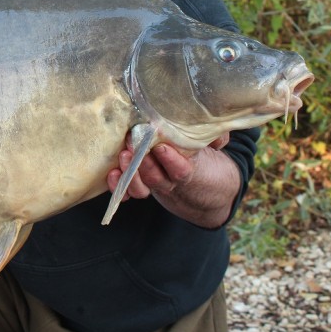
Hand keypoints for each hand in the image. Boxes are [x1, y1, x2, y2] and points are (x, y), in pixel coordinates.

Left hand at [105, 133, 238, 228]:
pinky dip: (118, 185)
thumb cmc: (204, 156)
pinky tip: (112, 173)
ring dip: (130, 174)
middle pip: (156, 178)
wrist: (201, 182)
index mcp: (190, 171)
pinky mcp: (141, 186)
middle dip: (143, 162)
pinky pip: (128, 193)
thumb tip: (218, 139)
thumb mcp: (214, 147)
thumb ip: (218, 138)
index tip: (160, 146)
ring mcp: (154, 185)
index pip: (181, 171)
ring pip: (142, 188)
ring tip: (123, 155)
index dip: (171, 160)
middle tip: (133, 143)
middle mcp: (170, 181)